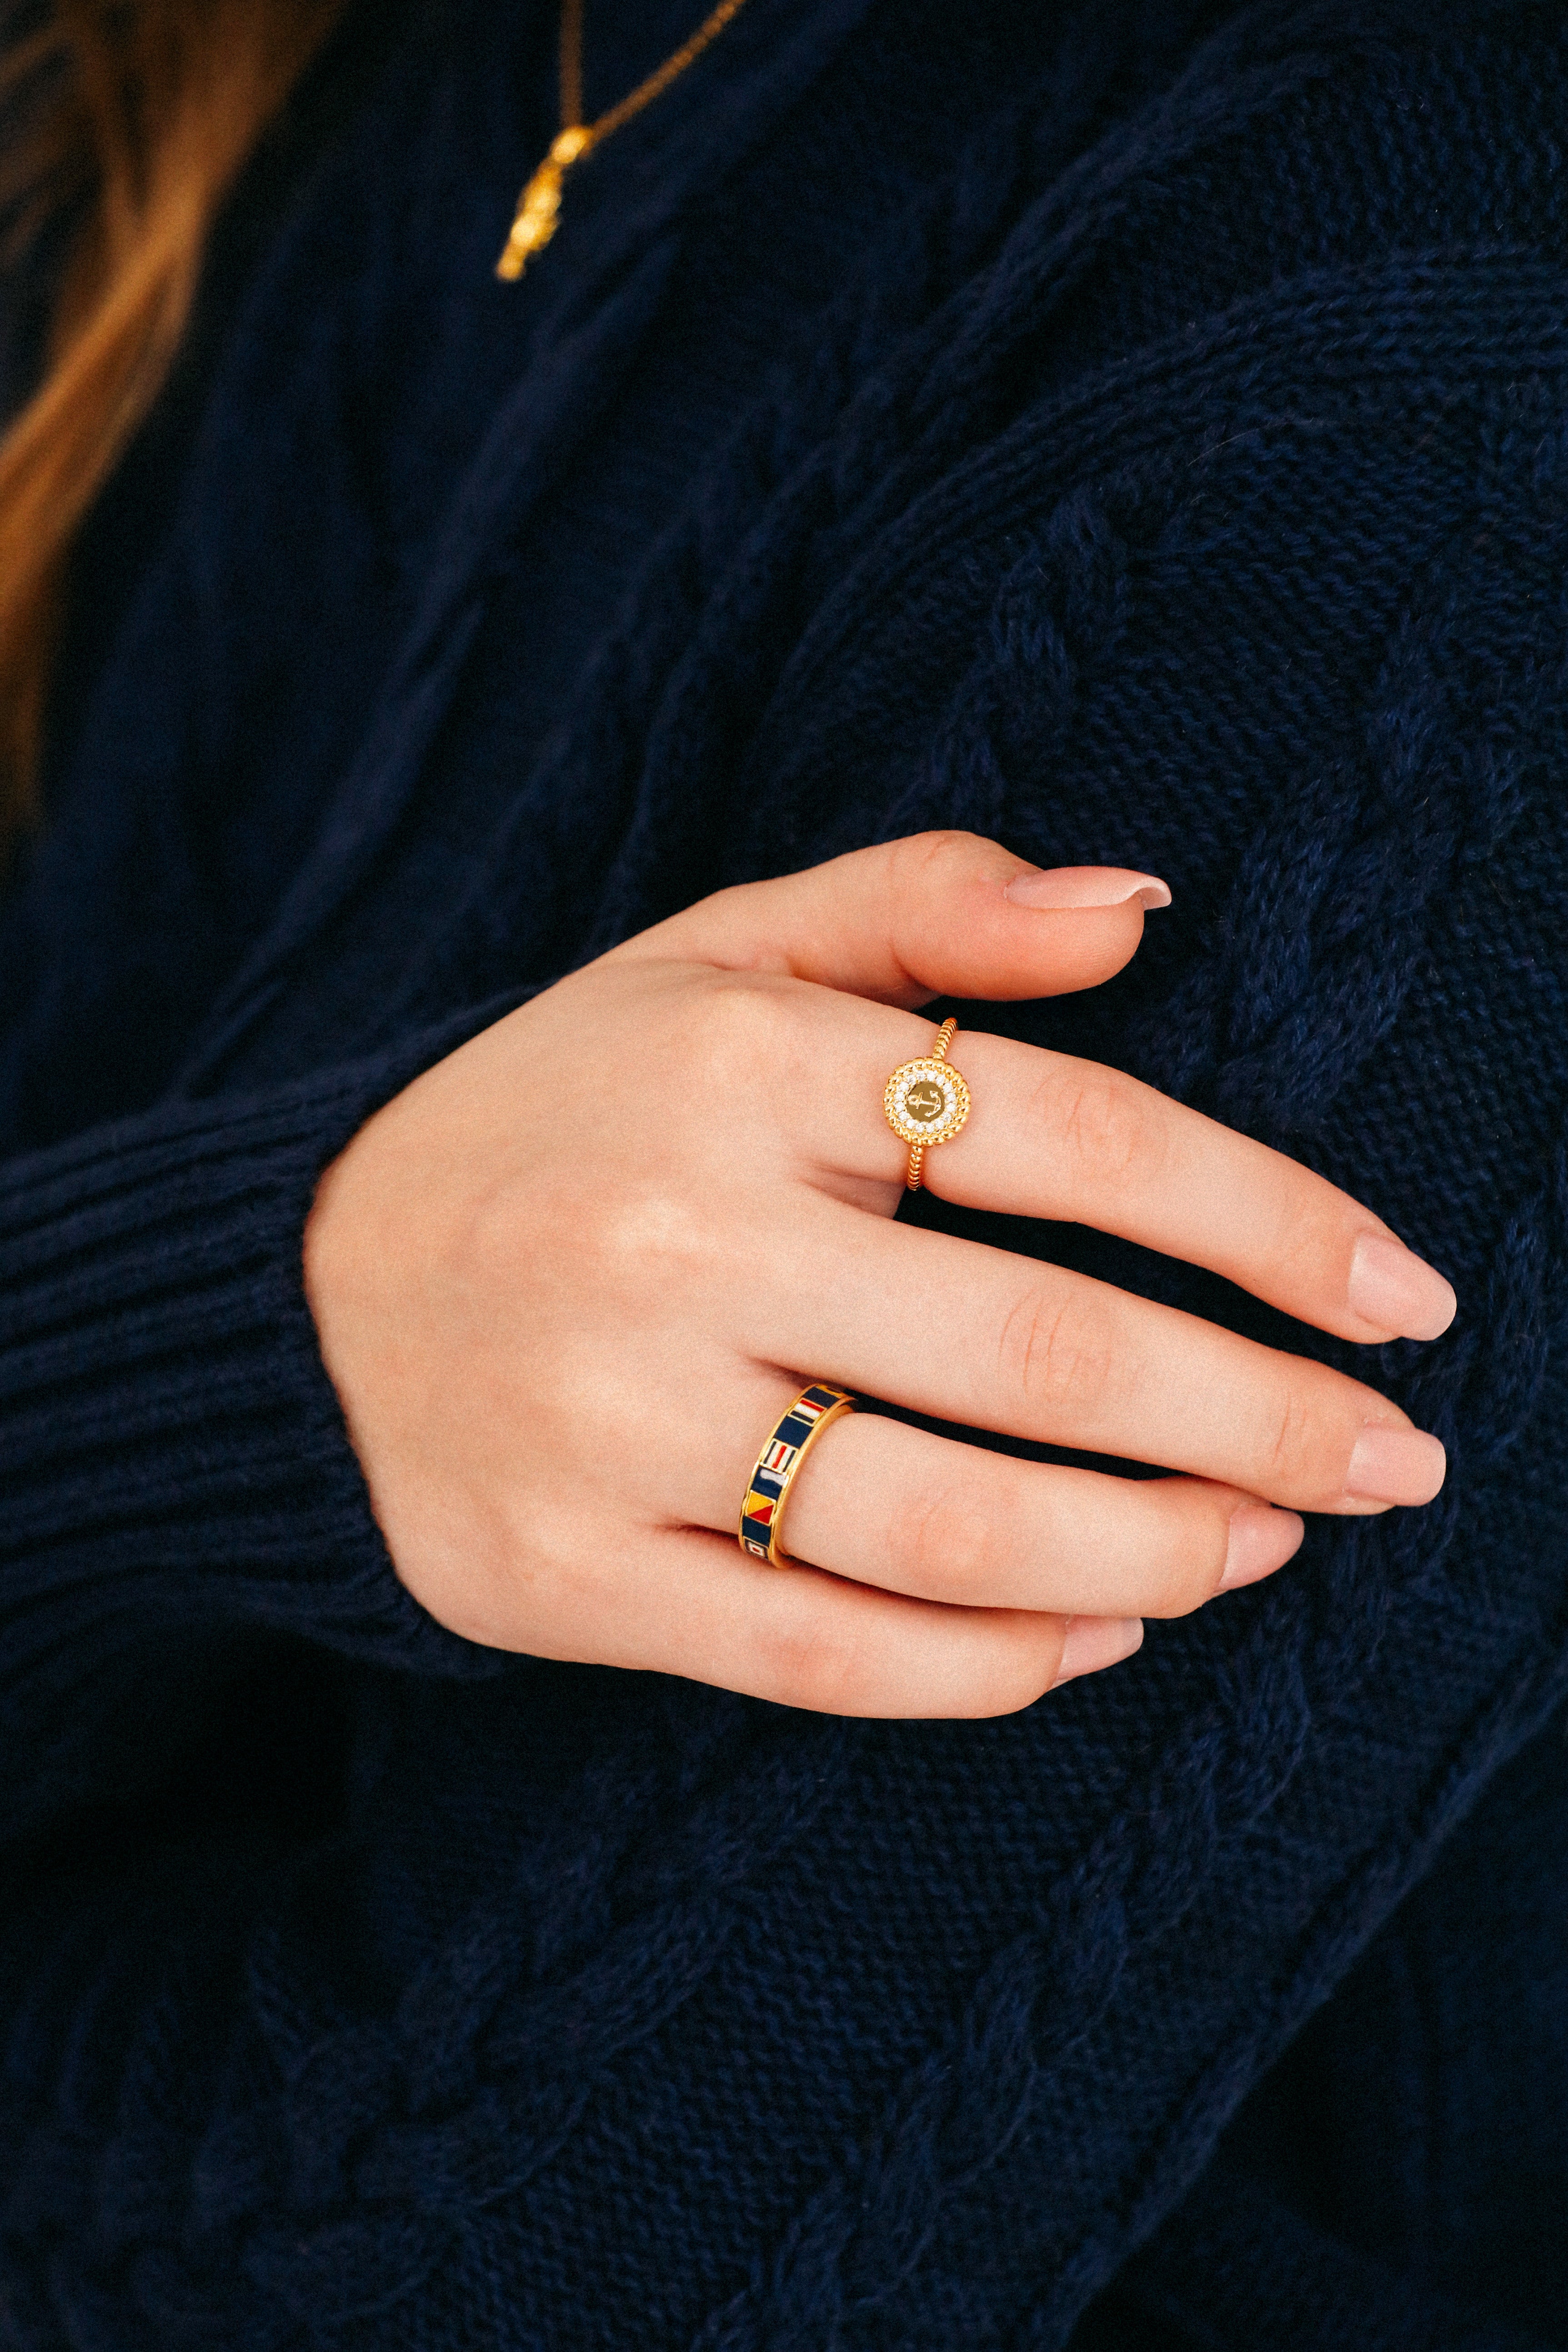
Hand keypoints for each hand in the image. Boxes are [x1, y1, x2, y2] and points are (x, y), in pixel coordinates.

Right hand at [304, 833, 1453, 1718]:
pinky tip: (1097, 1642)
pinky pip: (820, 1652)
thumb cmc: (563, 1111)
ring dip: (1155, 1551)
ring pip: (952, 1526)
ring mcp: (613, 1422)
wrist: (303, 1289)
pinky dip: (990, 1669)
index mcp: (739, 1062)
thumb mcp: (715, 954)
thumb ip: (926, 903)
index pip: (1074, 1135)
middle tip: (1392, 1460)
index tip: (1404, 1298)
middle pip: (1045, 1350)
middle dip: (1264, 1418)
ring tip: (1265, 1550)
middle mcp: (677, 1235)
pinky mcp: (564, 1576)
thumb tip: (1141, 907)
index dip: (1274, 1221)